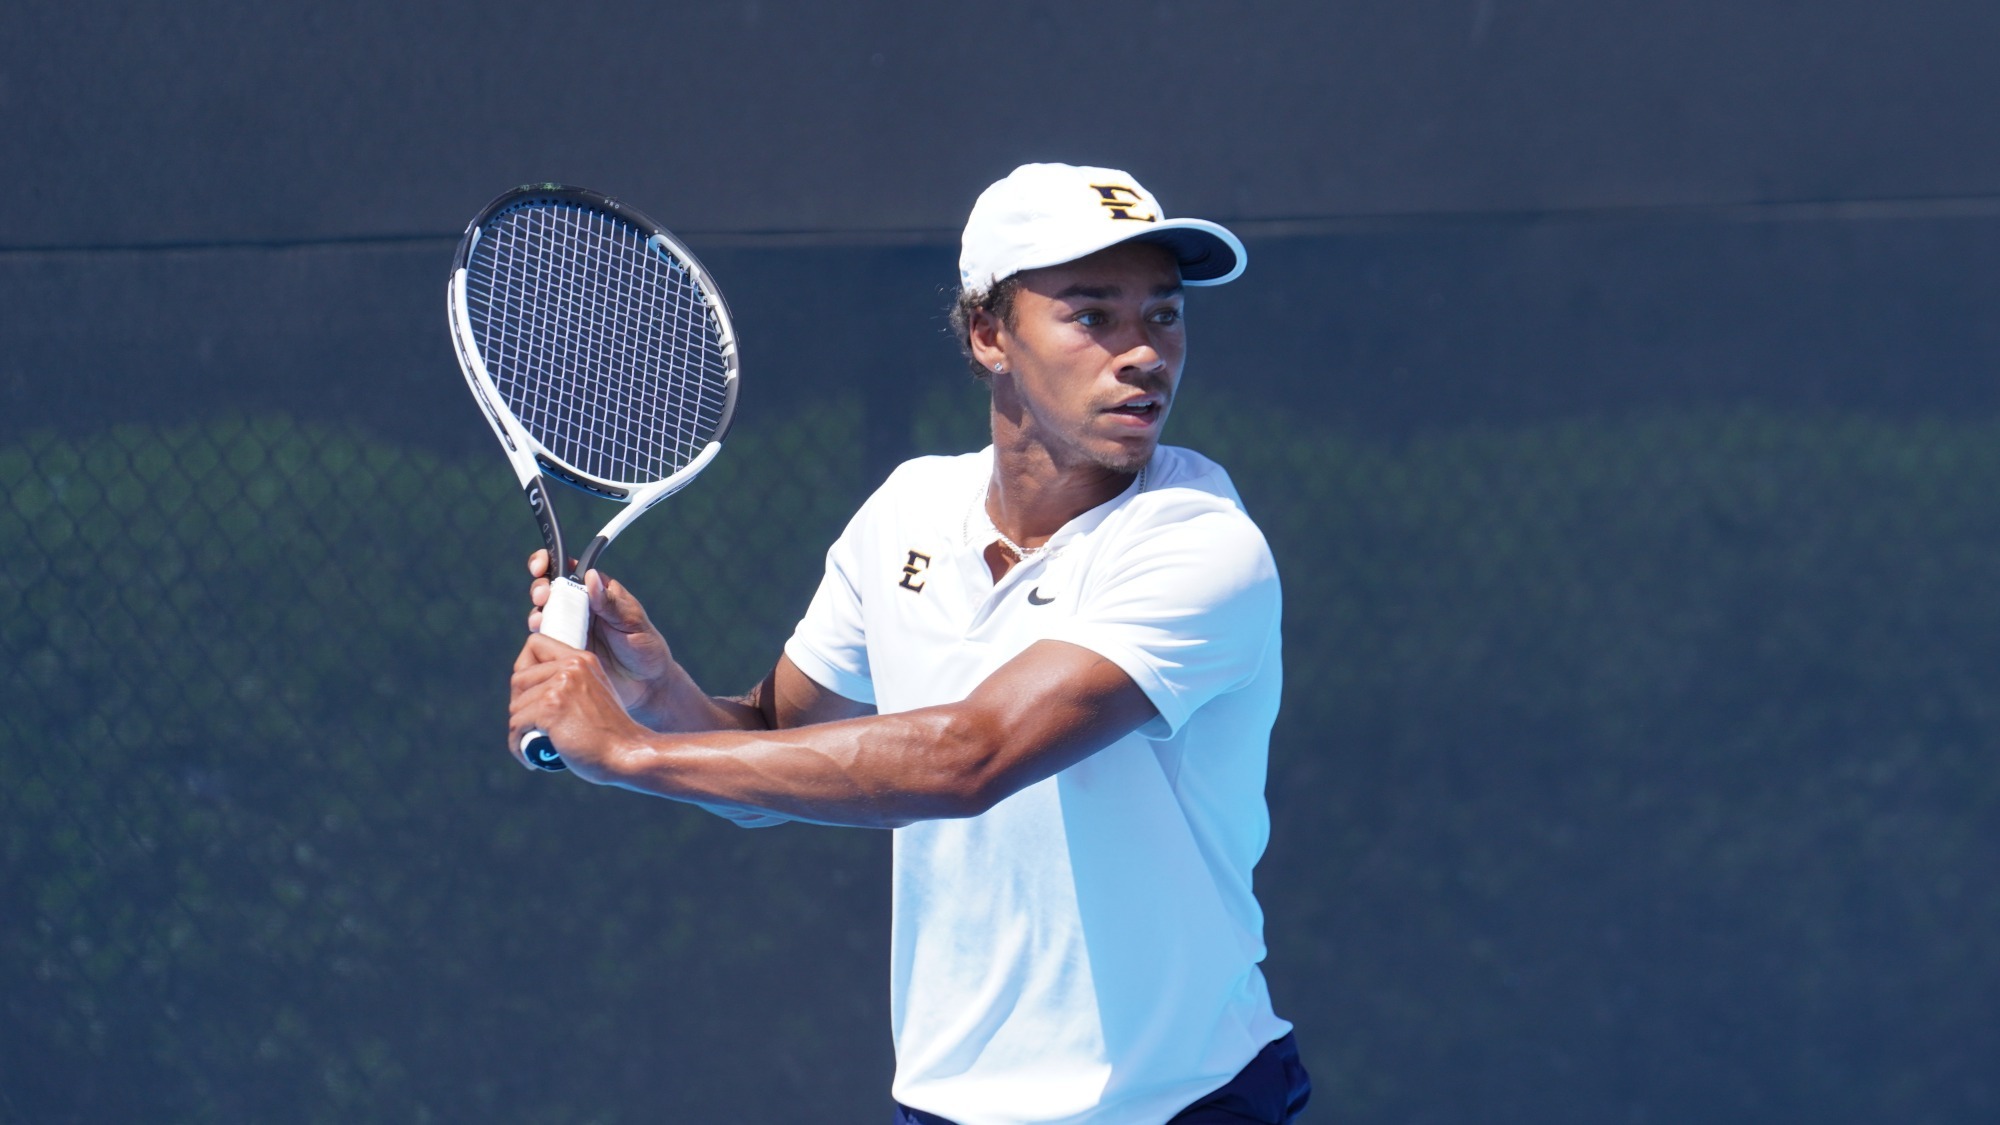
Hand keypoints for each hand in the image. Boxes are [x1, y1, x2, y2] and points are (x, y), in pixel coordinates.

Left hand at [508, 632, 646, 777]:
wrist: (628, 754)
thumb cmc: (611, 735)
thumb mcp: (594, 695)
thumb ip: (571, 684)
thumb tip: (530, 691)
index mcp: (582, 659)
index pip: (535, 644)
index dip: (524, 669)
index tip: (529, 695)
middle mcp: (571, 667)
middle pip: (519, 678)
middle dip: (519, 705)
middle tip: (530, 726)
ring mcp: (560, 687)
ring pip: (516, 706)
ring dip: (519, 730)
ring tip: (533, 744)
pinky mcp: (550, 709)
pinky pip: (517, 725)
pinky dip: (518, 745)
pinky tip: (531, 758)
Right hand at [527, 550, 673, 719]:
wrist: (645, 685)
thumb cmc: (645, 647)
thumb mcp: (632, 622)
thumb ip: (610, 603)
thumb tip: (590, 576)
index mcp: (598, 590)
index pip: (569, 568)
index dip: (549, 561)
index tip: (542, 566)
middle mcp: (580, 606)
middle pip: (549, 588)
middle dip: (540, 588)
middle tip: (543, 596)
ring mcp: (570, 627)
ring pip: (543, 613)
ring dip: (536, 612)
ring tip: (540, 620)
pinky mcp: (563, 649)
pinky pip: (544, 639)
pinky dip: (538, 636)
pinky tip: (541, 636)